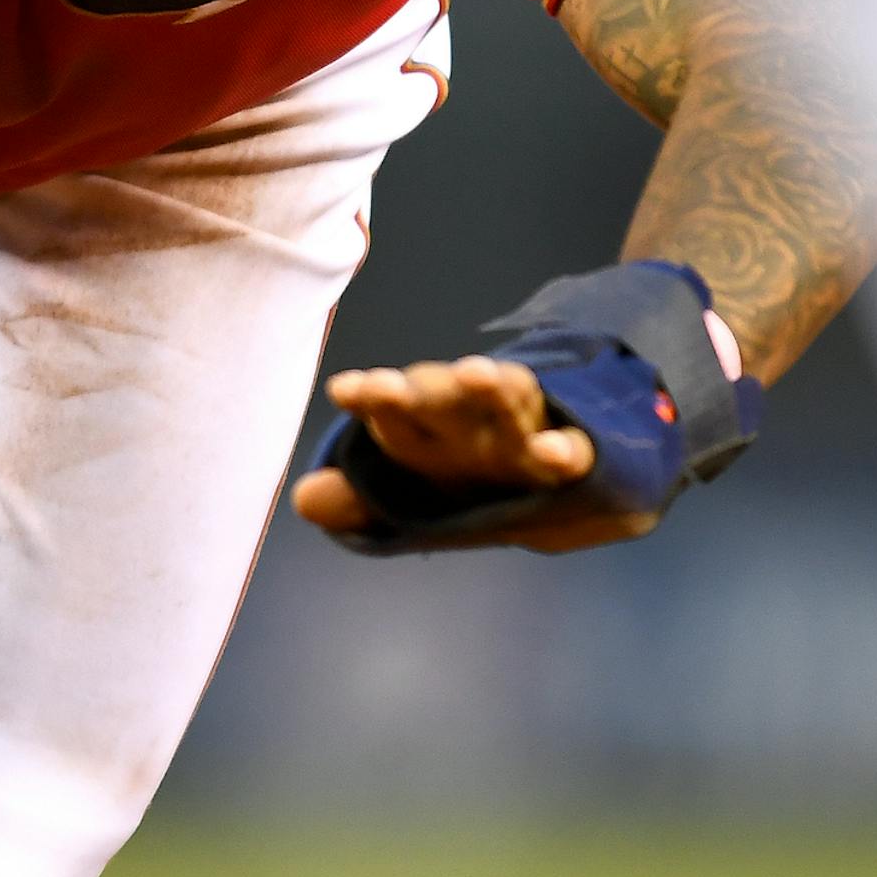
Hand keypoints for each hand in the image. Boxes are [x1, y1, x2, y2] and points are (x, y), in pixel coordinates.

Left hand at [292, 356, 654, 554]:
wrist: (564, 476)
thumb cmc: (472, 475)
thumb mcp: (417, 492)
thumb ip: (363, 502)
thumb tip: (303, 501)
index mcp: (428, 433)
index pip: (393, 414)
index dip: (372, 400)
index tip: (348, 389)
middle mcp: (472, 423)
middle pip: (441, 399)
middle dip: (416, 390)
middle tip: (389, 385)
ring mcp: (523, 432)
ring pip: (505, 403)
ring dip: (490, 389)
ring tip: (475, 373)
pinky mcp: (574, 454)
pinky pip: (573, 450)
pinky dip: (564, 449)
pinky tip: (554, 452)